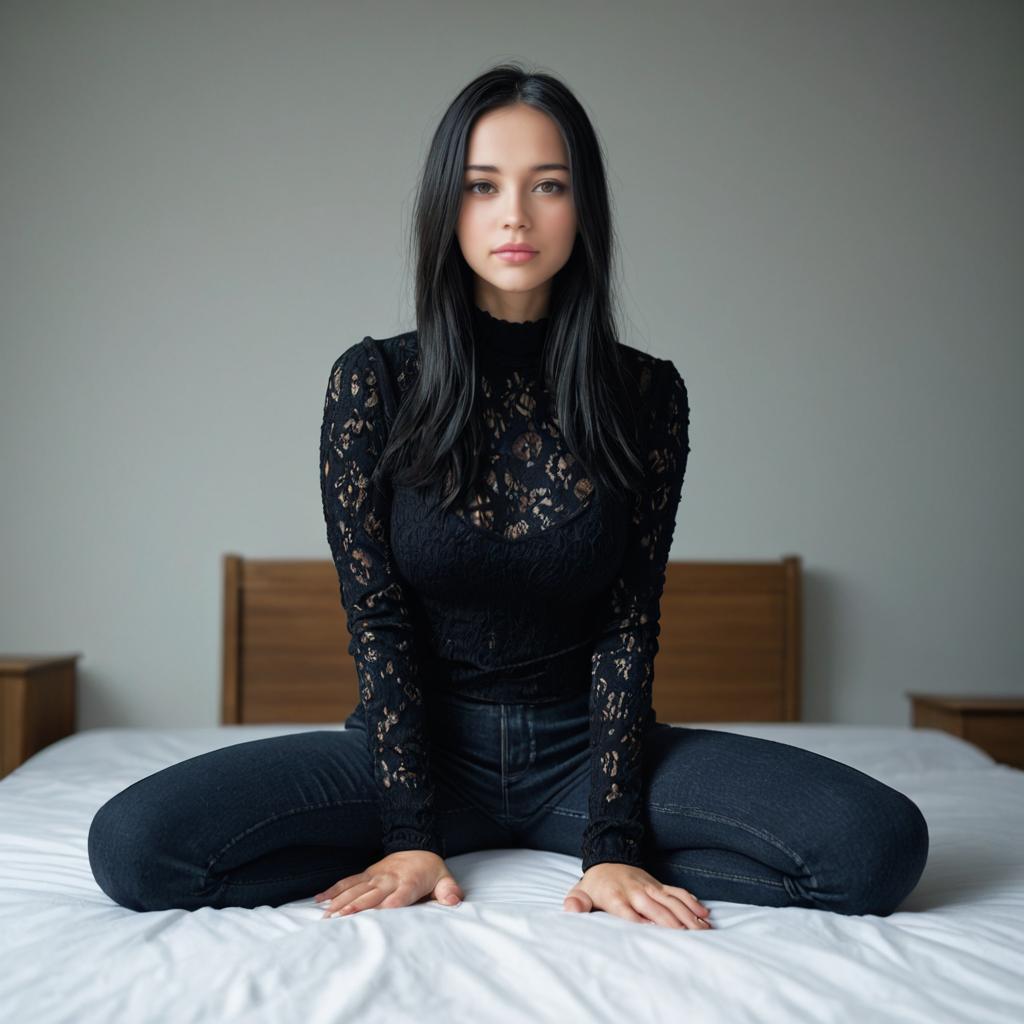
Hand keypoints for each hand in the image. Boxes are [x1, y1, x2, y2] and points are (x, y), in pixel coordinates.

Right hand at [315, 850, 463, 917]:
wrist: (417, 845)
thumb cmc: (430, 870)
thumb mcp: (445, 878)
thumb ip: (449, 890)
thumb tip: (455, 900)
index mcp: (410, 881)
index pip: (402, 893)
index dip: (394, 902)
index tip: (383, 910)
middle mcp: (389, 878)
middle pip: (372, 894)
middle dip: (357, 905)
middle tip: (340, 918)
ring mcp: (375, 876)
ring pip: (355, 888)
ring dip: (340, 900)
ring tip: (327, 915)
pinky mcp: (366, 875)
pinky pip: (347, 882)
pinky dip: (333, 890)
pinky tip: (319, 900)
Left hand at [563, 863, 712, 929]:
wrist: (607, 856)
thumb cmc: (594, 885)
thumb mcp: (579, 892)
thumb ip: (576, 902)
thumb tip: (570, 908)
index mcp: (615, 896)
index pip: (628, 912)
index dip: (641, 923)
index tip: (655, 935)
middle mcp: (635, 891)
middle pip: (656, 908)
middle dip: (673, 923)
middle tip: (691, 939)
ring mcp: (649, 886)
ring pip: (671, 900)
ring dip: (688, 915)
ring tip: (704, 930)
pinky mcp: (658, 884)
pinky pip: (677, 891)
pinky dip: (691, 901)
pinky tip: (704, 914)